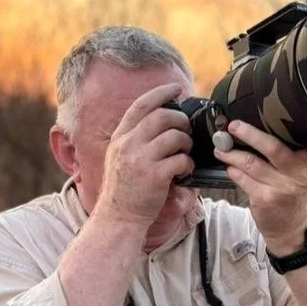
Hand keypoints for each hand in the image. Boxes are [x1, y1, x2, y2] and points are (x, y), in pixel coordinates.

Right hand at [96, 83, 194, 229]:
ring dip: (186, 142)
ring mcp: (140, 160)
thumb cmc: (125, 188)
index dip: (161, 93)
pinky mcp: (155, 176)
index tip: (176, 88)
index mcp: (120, 138)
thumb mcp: (120, 156)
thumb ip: (136, 138)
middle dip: (180, 120)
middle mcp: (128, 145)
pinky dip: (188, 163)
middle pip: (162, 116)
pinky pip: (181, 159)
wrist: (119, 217)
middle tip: (186, 130)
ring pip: (175, 136)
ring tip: (185, 152)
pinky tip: (184, 170)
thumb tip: (165, 119)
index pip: (141, 105)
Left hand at [214, 120, 306, 254]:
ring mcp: (279, 190)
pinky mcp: (263, 200)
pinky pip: (243, 180)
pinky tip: (229, 166)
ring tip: (221, 146)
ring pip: (251, 163)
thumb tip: (267, 125)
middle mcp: (296, 177)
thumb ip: (295, 153)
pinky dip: (233, 170)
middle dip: (251, 135)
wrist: (292, 229)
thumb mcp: (303, 173)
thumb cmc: (293, 192)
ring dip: (232, 153)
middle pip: (273, 149)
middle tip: (234, 125)